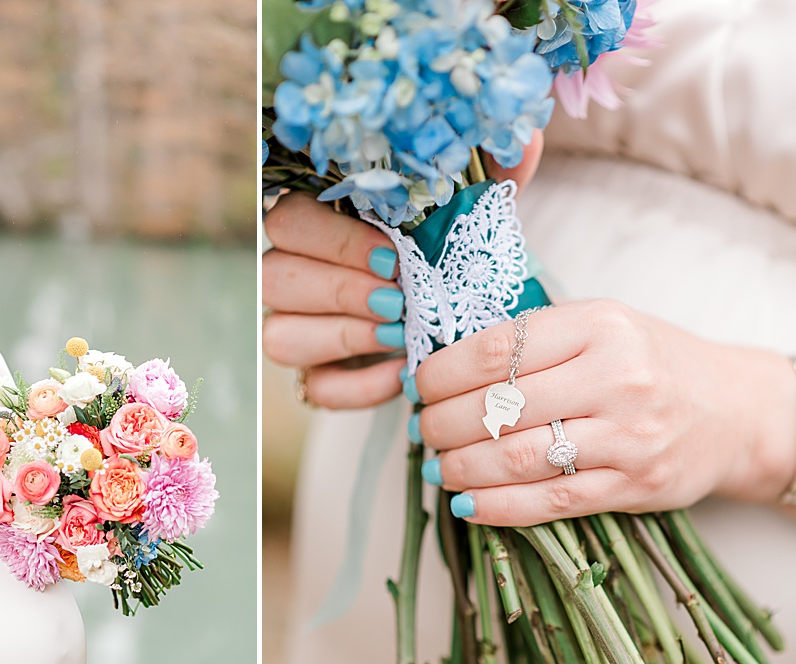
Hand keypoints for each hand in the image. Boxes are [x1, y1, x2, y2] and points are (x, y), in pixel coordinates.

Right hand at [261, 132, 545, 408]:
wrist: (467, 315)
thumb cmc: (453, 251)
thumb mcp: (473, 206)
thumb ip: (490, 168)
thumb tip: (520, 142)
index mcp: (319, 222)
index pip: (287, 220)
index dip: (331, 240)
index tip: (392, 253)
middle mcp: (293, 275)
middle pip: (275, 279)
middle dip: (341, 290)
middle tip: (398, 297)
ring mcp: (297, 328)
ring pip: (280, 336)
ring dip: (343, 336)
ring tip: (399, 334)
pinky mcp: (317, 377)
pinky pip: (316, 387)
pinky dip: (358, 386)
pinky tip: (400, 372)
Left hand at [412, 299, 795, 526]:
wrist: (736, 411)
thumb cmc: (651, 363)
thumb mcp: (600, 325)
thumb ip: (533, 339)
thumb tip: (441, 363)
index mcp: (601, 326)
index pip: (497, 350)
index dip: (441, 373)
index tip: (417, 385)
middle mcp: (618, 378)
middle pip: (500, 407)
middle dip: (443, 423)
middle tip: (422, 430)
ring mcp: (630, 436)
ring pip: (519, 458)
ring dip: (462, 467)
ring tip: (438, 466)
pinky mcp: (636, 485)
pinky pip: (550, 502)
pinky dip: (498, 506)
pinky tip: (466, 503)